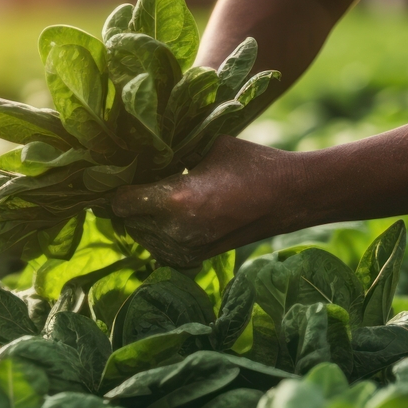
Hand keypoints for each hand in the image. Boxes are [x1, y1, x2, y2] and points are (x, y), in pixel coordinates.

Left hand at [111, 136, 298, 266]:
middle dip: (133, 201)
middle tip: (144, 181)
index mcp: (175, 200)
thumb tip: (138, 147)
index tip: (126, 173)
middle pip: (127, 220)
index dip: (119, 186)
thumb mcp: (205, 147)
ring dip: (145, 218)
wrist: (287, 197)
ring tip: (164, 196)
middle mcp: (175, 231)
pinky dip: (159, 232)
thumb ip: (170, 152)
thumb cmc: (249, 164)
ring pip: (141, 235)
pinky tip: (176, 214)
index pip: (120, 201)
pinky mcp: (192, 260)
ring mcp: (184, 250)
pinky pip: (157, 247)